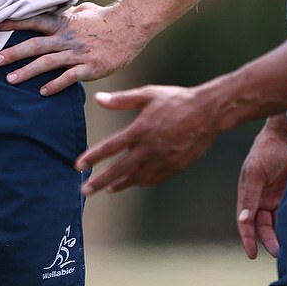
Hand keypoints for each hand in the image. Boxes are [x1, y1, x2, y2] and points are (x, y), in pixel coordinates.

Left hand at [0, 2, 148, 95]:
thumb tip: (62, 11)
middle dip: (13, 53)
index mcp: (63, 22)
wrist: (131, 26)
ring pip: (47, 63)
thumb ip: (69, 13)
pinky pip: (69, 77)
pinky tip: (42, 92)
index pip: (34, 21)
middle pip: (35, 45)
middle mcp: (66, 37)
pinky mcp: (89, 67)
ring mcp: (77, 53)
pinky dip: (55, 85)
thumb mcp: (85, 9)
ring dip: (27, 71)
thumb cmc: (106, 17)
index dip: (14, 24)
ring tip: (10, 79)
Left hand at [75, 86, 218, 192]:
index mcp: (140, 130)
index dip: (93, 157)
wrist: (208, 113)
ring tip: (106, 189)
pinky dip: (140, 182)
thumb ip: (121, 100)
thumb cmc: (175, 100)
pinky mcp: (175, 167)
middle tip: (84, 190)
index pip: (110, 148)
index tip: (78, 166)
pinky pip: (153, 179)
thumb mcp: (147, 94)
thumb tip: (97, 99)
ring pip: (136, 178)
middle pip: (119, 170)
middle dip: (100, 181)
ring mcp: (163, 160)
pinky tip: (133, 183)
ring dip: (119, 185)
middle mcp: (149, 149)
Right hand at [236, 119, 286, 258]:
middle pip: (260, 225)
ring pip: (273, 223)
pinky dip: (286, 226)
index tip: (251, 254)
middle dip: (266, 240)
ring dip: (277, 236)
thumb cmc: (266, 150)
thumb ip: (250, 197)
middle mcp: (259, 196)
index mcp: (247, 191)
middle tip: (276, 253)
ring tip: (284, 249)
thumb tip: (243, 220)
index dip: (246, 237)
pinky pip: (285, 215)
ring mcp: (273, 196)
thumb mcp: (255, 173)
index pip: (245, 219)